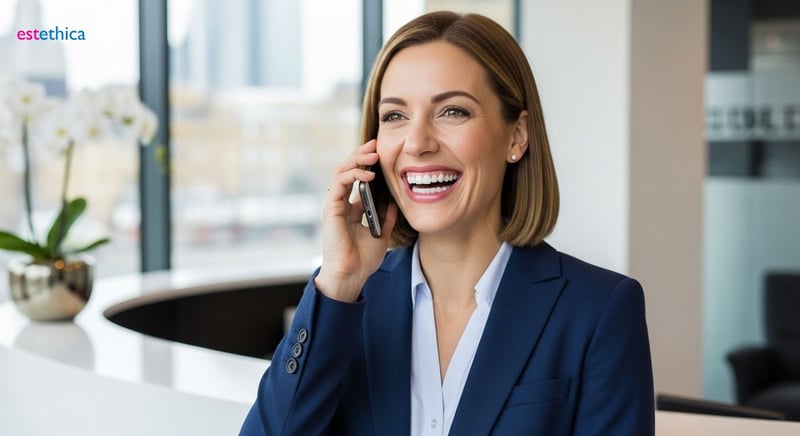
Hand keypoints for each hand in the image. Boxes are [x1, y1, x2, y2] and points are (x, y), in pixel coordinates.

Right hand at [315, 139, 397, 301]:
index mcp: (351, 208)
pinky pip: (339, 184)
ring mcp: (334, 205)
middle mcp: (341, 204)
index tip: (380, 152)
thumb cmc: (362, 260)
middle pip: (347, 170)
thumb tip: (396, 201)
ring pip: (340, 172)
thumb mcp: (382, 234)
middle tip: (375, 143)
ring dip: (356, 160)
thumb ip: (387, 217)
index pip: (356, 178)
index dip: (366, 164)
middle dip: (360, 155)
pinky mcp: (331, 209)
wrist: (350, 276)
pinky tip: (368, 175)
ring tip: (372, 153)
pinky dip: (353, 176)